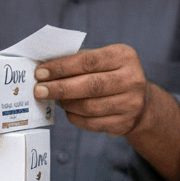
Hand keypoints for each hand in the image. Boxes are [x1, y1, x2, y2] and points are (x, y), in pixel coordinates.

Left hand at [33, 45, 154, 136]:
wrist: (140, 100)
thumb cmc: (111, 75)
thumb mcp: (103, 60)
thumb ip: (78, 61)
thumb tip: (45, 70)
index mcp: (124, 56)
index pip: (88, 61)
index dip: (62, 68)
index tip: (40, 73)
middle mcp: (132, 79)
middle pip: (90, 86)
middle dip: (60, 88)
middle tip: (39, 90)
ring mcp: (131, 104)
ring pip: (89, 107)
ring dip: (66, 104)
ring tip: (54, 99)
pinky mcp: (125, 123)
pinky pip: (92, 123)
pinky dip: (74, 117)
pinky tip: (68, 110)